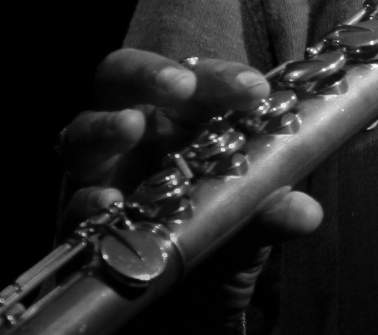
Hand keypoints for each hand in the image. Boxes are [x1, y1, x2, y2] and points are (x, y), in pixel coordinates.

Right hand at [58, 50, 322, 316]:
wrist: (189, 303)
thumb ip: (273, 212)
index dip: (223, 76)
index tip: (254, 90)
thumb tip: (305, 213)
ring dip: (106, 125)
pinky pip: (72, 202)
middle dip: (148, 73)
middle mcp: (138, 134)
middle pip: (121, 78)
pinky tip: (107, 203)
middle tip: (181, 84)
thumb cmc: (221, 234)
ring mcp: (101, 172)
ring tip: (131, 127)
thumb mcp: (253, 221)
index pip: (197, 78)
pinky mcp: (77, 219)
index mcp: (185, 118)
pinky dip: (86, 199)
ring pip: (82, 131)